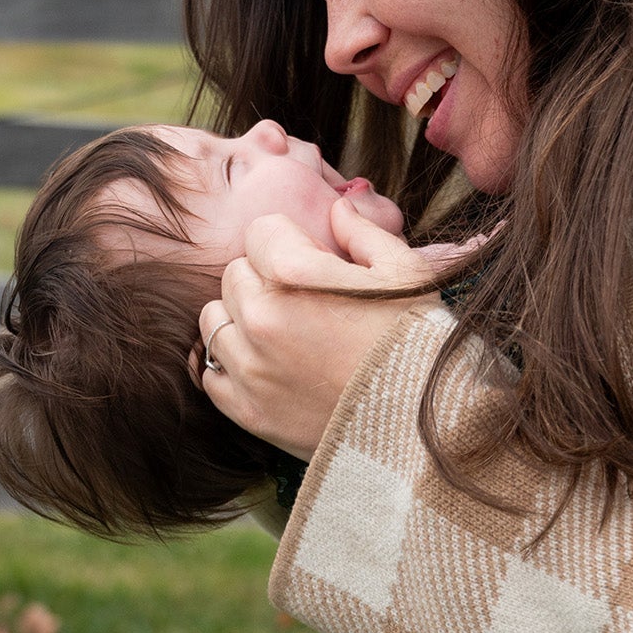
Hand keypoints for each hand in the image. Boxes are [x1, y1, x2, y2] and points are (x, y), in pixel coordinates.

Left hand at [195, 198, 482, 459]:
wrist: (422, 426)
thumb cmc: (417, 342)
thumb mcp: (405, 273)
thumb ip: (363, 232)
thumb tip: (337, 206)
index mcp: (295, 274)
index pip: (260, 232)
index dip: (289, 242)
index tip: (314, 263)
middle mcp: (261, 317)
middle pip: (234, 274)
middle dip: (263, 279)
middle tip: (303, 301)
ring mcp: (250, 367)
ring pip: (213, 319)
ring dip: (241, 320)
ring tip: (283, 333)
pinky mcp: (247, 410)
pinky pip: (209, 373)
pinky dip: (230, 365)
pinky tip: (264, 366)